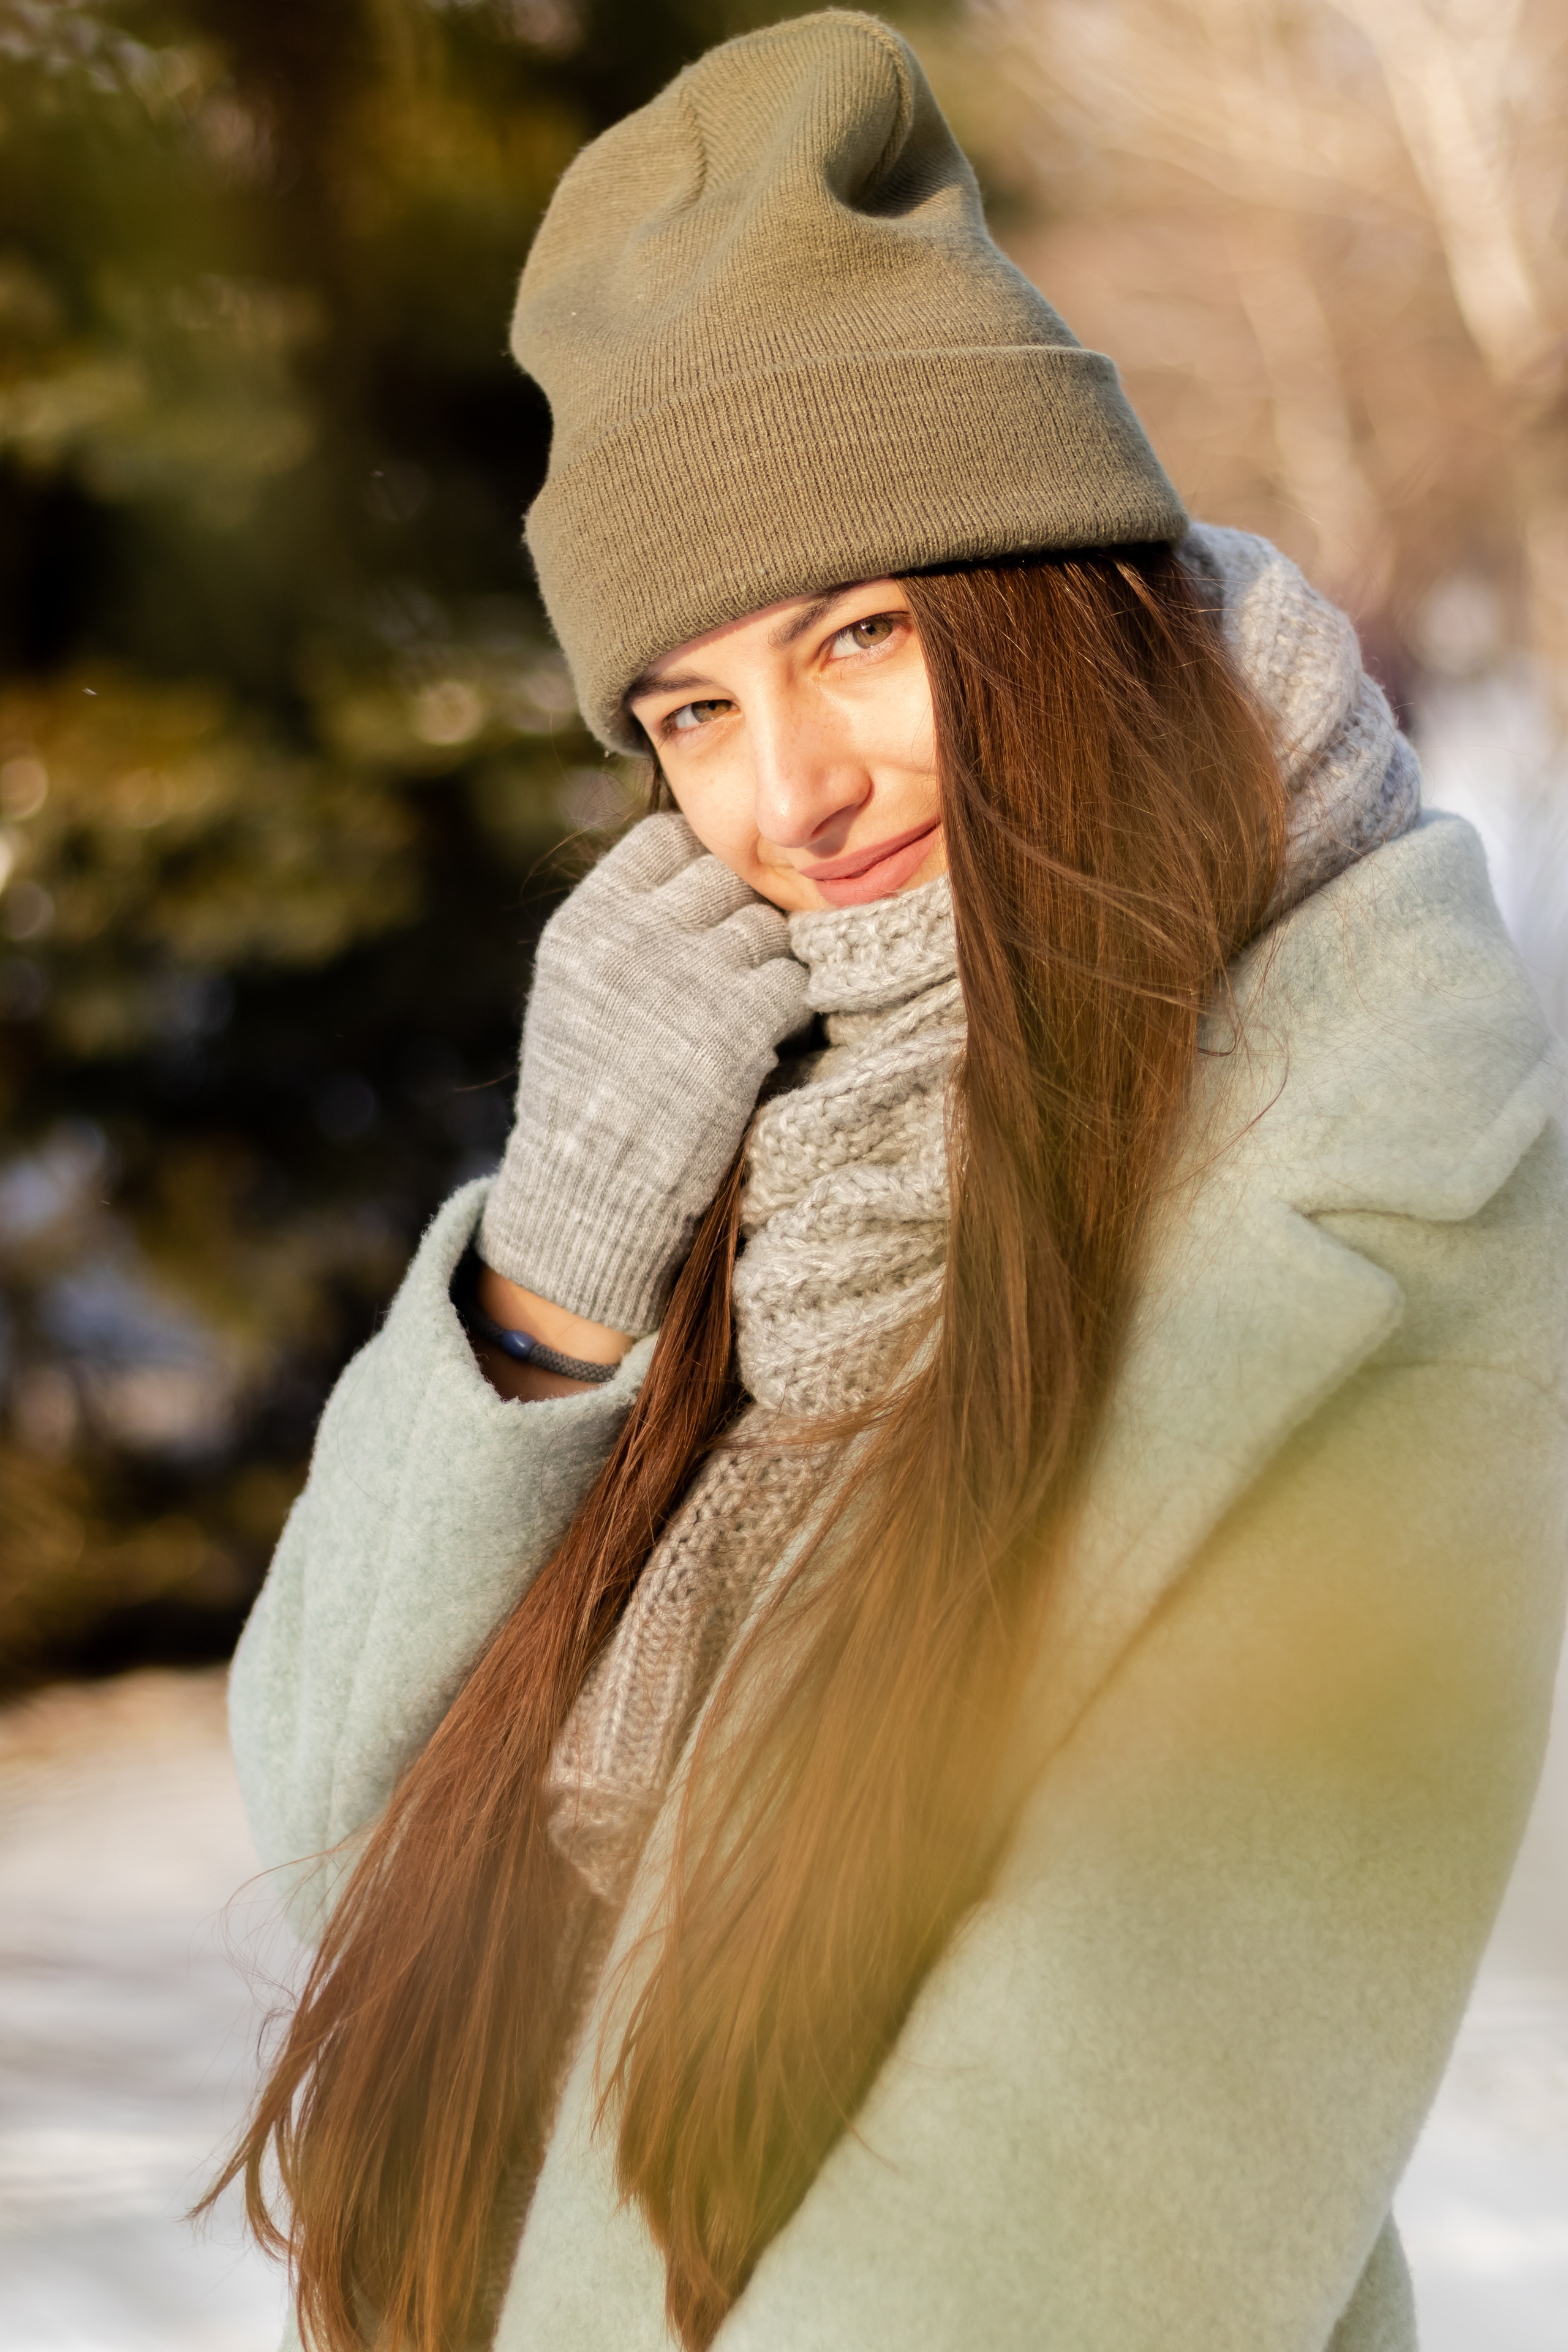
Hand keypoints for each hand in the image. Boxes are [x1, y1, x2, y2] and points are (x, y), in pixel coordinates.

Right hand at [478, 811, 808, 1332]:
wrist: (593, 1191)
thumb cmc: (583, 1098)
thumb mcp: (571, 994)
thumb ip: (619, 928)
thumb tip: (686, 873)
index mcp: (584, 926)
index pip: (664, 840)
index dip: (694, 872)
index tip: (701, 912)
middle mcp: (633, 939)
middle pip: (724, 877)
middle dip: (737, 917)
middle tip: (735, 966)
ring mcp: (689, 979)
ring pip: (767, 928)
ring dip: (769, 966)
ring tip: (748, 1011)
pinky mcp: (740, 1026)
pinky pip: (794, 982)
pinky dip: (790, 1010)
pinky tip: (767, 1040)